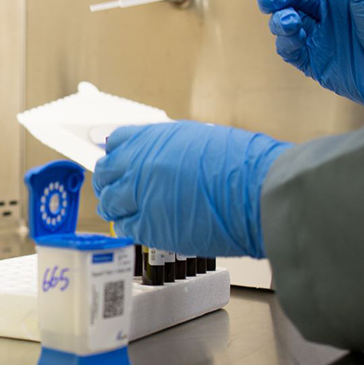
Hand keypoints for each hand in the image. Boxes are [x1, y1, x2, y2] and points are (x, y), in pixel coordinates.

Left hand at [93, 122, 291, 257]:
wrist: (258, 190)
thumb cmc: (244, 164)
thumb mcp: (200, 139)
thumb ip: (172, 149)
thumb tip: (162, 159)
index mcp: (154, 137)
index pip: (117, 143)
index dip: (117, 155)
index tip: (118, 163)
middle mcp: (140, 163)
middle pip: (106, 173)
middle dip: (109, 182)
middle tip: (115, 190)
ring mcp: (141, 195)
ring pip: (110, 203)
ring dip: (116, 207)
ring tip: (126, 211)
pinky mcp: (149, 226)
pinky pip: (126, 227)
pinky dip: (130, 227)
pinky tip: (141, 227)